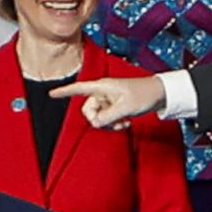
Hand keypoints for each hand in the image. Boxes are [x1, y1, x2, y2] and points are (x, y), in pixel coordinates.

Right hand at [50, 77, 165, 127]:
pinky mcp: (115, 106)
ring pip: (98, 116)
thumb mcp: (125, 107)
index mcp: (103, 87)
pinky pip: (107, 118)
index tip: (51, 93)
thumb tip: (96, 123)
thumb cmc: (144, 95)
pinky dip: (114, 123)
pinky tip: (125, 122)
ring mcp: (109, 100)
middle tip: (115, 122)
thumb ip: (108, 116)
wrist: (160, 94)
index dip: (64, 91)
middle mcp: (103, 92)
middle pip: (88, 110)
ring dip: (109, 123)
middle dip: (99, 120)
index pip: (79, 88)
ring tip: (124, 122)